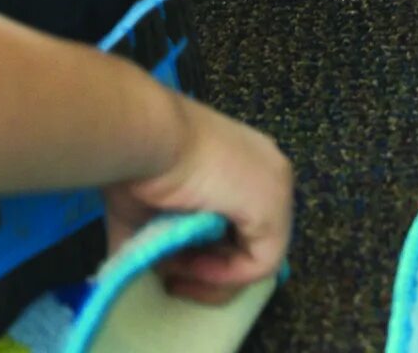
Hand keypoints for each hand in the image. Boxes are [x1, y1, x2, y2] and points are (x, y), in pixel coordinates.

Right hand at [102, 90, 294, 300]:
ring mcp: (277, 186)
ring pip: (256, 255)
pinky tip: (193, 268)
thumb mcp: (150, 208)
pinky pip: (260, 262)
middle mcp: (268, 169)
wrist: (146, 136)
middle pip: (250, 239)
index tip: (172, 270)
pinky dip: (226, 275)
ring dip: (213, 276)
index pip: (241, 222)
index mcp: (243, 160)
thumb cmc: (141, 160)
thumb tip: (157, 270)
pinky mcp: (274, 208)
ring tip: (176, 275)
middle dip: (211, 269)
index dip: (209, 255)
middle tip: (175, 282)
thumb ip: (162, 239)